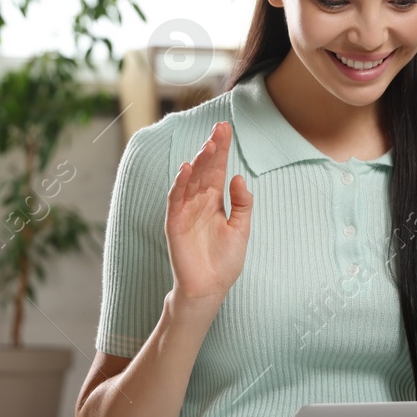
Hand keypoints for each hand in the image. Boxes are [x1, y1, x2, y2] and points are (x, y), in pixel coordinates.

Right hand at [165, 120, 252, 303]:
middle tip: (219, 129)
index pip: (217, 170)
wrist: (210, 288)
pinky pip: (176, 199)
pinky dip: (180, 184)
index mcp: (215, 201)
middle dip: (212, 149)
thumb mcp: (241, 229)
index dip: (221, 150)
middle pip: (204, 170)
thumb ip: (242, 204)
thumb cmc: (224, 261)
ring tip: (208, 145)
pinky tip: (187, 169)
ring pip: (191, 181)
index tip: (226, 129)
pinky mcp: (175, 223)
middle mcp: (198, 202)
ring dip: (198, 162)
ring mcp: (185, 211)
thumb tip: (238, 177)